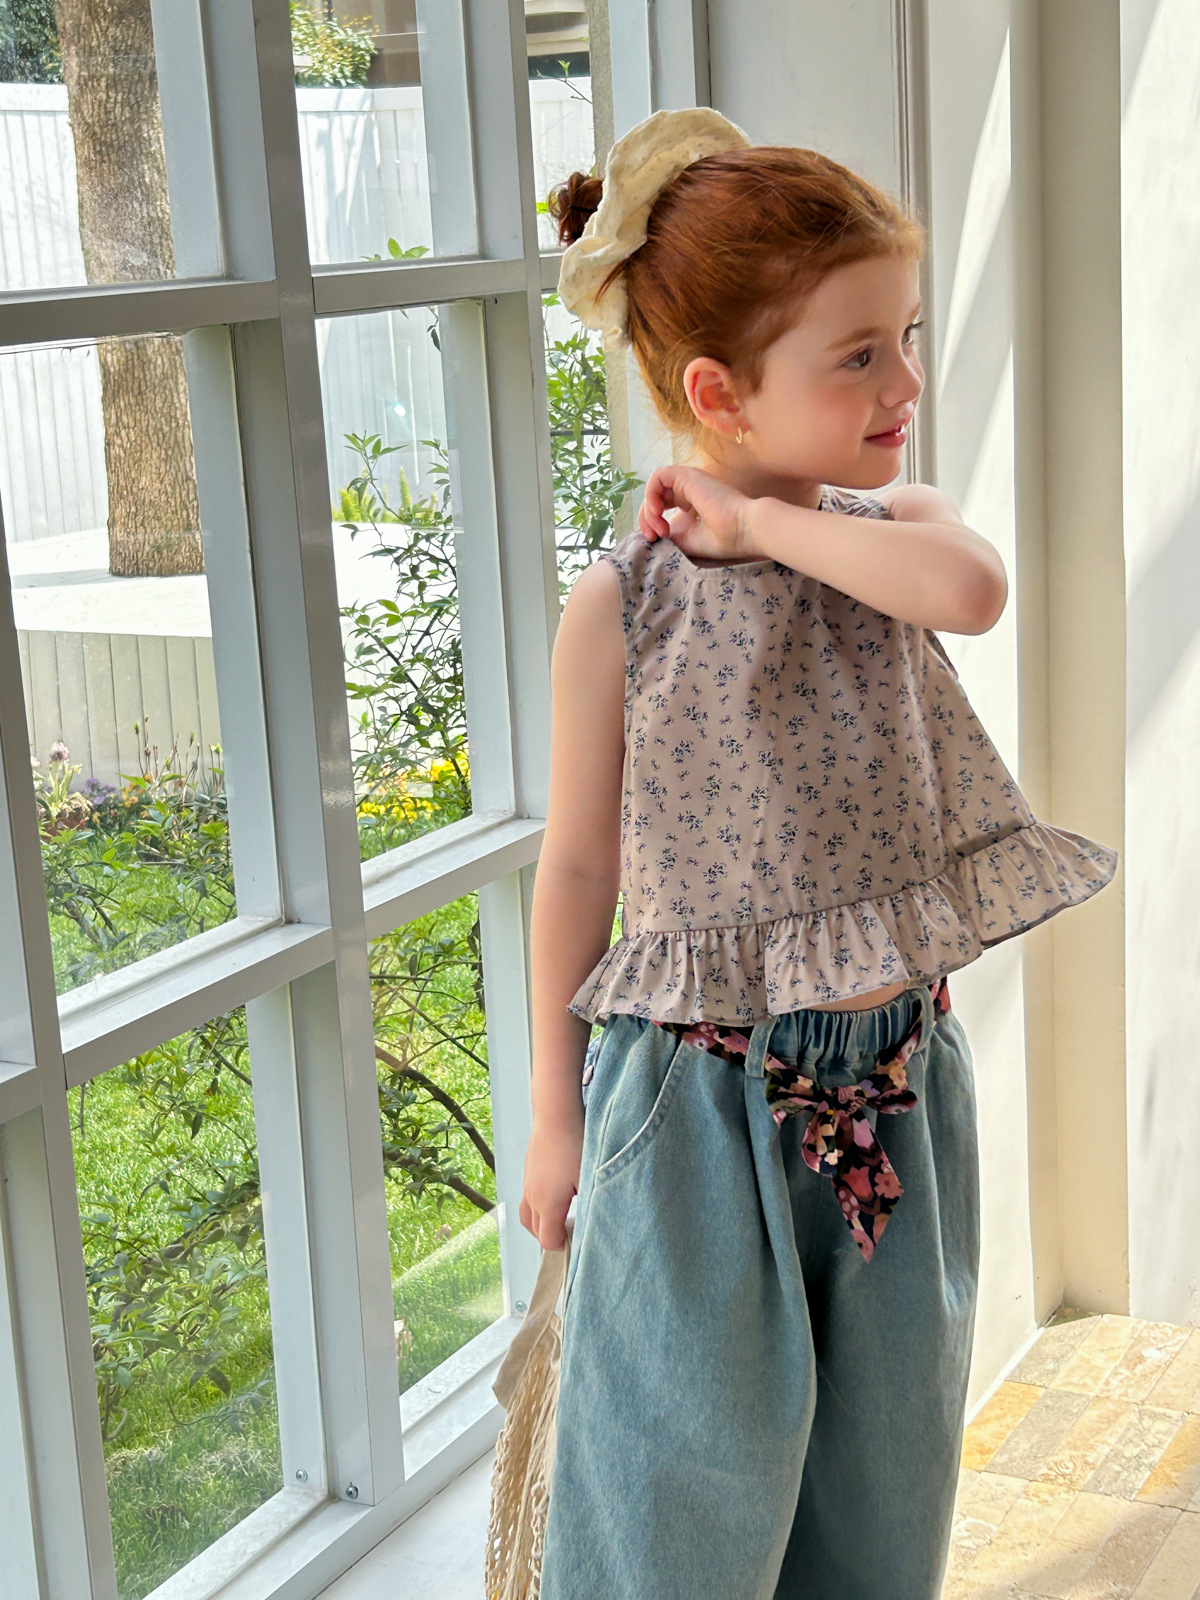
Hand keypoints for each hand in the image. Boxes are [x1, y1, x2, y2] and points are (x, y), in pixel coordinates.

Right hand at [519, 1115, 583, 1250]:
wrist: (556, 1114)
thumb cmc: (575, 1146)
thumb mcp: (587, 1181)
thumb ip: (586, 1209)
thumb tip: (588, 1228)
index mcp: (547, 1204)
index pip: (547, 1241)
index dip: (562, 1247)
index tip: (578, 1238)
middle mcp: (532, 1196)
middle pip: (534, 1231)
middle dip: (551, 1236)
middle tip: (572, 1230)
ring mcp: (527, 1182)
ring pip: (528, 1214)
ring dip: (542, 1222)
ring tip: (562, 1216)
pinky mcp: (528, 1169)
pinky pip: (529, 1197)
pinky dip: (540, 1205)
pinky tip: (559, 1192)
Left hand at [637, 464, 761, 562]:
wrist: (743, 530)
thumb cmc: (721, 539)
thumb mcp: (686, 541)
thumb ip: (668, 534)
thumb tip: (650, 533)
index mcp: (691, 505)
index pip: (661, 507)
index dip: (652, 523)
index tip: (656, 540)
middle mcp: (689, 490)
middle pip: (655, 497)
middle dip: (647, 518)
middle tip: (654, 536)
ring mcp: (689, 481)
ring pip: (655, 487)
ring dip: (649, 509)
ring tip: (658, 526)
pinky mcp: (688, 475)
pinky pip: (658, 476)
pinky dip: (651, 494)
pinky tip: (657, 512)